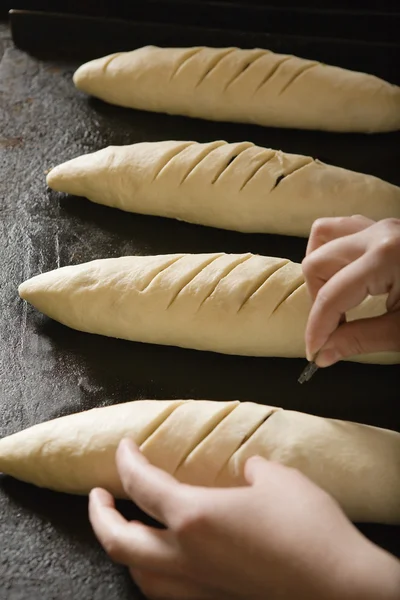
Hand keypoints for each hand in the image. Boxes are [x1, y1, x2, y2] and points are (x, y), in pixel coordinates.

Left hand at [89, 439, 399, 599]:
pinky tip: (166, 564)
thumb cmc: (307, 528)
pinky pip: (166, 593)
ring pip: (138, 574)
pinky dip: (152, 574)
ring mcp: (198, 587)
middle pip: (119, 540)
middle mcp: (186, 556)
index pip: (142, 484)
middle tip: (99, 495)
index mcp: (194, 516)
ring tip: (127, 528)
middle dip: (100, 514)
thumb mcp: (277, 479)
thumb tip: (245, 472)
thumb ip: (251, 470)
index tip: (124, 447)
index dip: (126, 461)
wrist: (341, 589)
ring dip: (124, 548)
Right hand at [302, 216, 399, 365]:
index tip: (314, 354)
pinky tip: (347, 276)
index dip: (317, 329)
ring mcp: (381, 225)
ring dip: (321, 271)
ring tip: (337, 298)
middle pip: (317, 262)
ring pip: (324, 237)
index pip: (332, 296)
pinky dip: (335, 253)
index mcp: (385, 256)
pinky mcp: (385, 228)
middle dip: (319, 300)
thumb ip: (360, 340)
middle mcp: (377, 233)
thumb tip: (323, 354)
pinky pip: (343, 230)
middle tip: (336, 328)